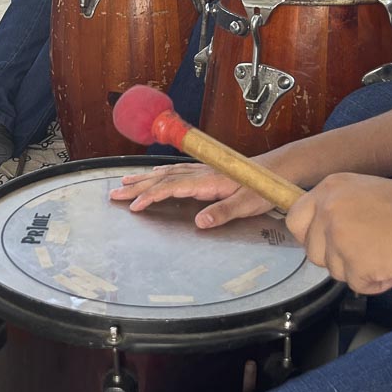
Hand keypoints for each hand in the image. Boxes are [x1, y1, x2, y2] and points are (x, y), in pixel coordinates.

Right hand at [109, 162, 275, 227]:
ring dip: (143, 179)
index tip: (134, 207)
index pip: (171, 187)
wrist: (277, 169)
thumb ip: (223, 212)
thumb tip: (199, 222)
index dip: (151, 196)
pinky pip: (174, 171)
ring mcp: (201, 170)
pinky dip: (158, 174)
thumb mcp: (248, 204)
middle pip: (161, 178)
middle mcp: (200, 172)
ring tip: (124, 184)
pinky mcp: (205, 171)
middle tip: (114, 194)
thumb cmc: (264, 187)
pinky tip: (152, 175)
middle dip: (136, 187)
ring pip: (165, 173)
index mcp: (207, 181)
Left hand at [286, 173, 391, 295]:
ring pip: (334, 270)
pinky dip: (376, 283)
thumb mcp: (365, 193)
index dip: (309, 236)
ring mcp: (339, 236)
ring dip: (358, 271)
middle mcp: (327, 209)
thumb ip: (339, 209)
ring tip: (387, 255)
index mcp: (329, 187)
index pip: (295, 218)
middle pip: (312, 250)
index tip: (325, 244)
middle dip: (334, 258)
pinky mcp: (356, 263)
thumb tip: (322, 234)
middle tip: (364, 254)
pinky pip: (357, 285)